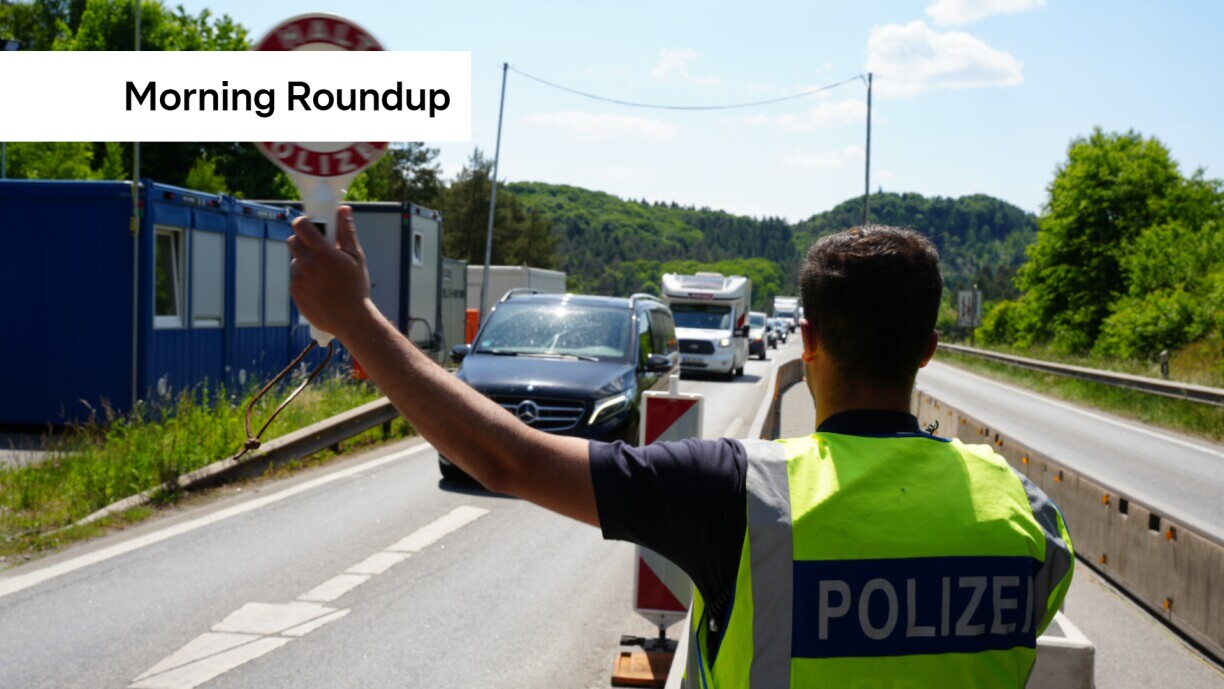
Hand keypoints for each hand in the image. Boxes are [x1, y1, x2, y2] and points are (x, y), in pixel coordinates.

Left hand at [287, 206, 373, 339]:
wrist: (351, 320)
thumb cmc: (356, 288)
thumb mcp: (357, 257)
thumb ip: (347, 232)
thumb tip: (343, 210)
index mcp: (323, 253)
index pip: (302, 226)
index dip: (304, 222)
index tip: (310, 224)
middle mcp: (308, 265)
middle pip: (293, 241)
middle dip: (303, 241)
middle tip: (317, 248)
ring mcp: (299, 279)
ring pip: (295, 261)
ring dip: (305, 262)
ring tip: (323, 273)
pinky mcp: (295, 292)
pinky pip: (296, 278)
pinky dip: (305, 279)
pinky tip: (320, 287)